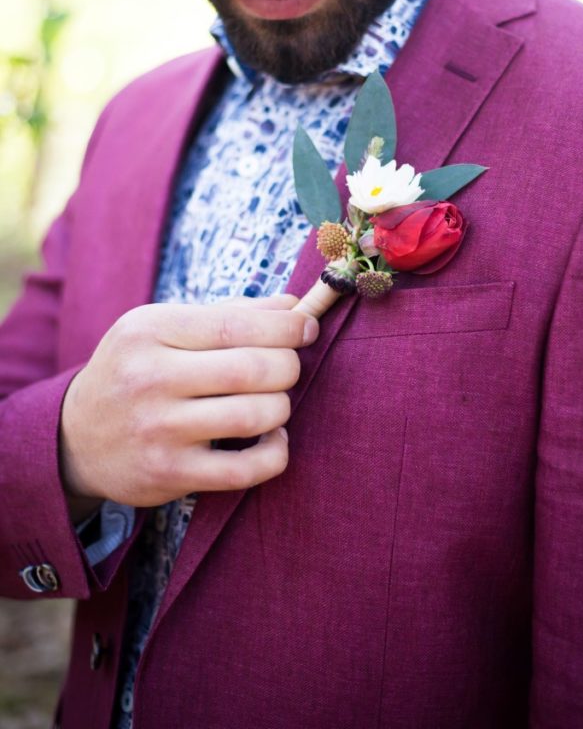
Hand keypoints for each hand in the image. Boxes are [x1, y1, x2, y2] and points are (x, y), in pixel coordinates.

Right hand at [59, 296, 317, 514]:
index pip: (237, 324)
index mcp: (150, 330)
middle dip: (287, 366)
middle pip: (253, 369)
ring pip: (254, 415)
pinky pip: (245, 469)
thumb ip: (229, 313)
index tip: (306, 328)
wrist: (76, 436)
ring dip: (281, 407)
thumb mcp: (164, 327)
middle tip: (287, 368)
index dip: (286, 327)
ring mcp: (158, 430)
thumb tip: (293, 306)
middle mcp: (150, 378)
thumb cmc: (137, 369)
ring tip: (274, 402)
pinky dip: (275, 452)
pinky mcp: (169, 474)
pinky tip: (271, 438)